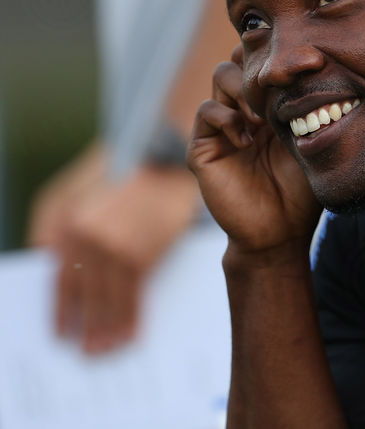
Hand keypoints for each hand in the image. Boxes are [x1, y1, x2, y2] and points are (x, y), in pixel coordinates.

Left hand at [29, 144, 197, 353]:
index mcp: (68, 227)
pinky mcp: (142, 253)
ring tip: (108, 349)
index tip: (61, 334)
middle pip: (84, 295)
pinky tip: (131, 332)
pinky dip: (132, 317)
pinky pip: (134, 294)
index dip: (61, 310)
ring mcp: (115, 248)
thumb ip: (56, 228)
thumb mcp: (75, 194)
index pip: (60, 279)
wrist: (164, 165)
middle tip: (89, 352)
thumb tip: (47, 266)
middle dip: (87, 327)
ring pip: (108, 299)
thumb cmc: (121, 178)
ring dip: (108, 329)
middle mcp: (88, 241)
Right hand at [187, 48, 321, 255]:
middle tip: (281, 92)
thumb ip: (306, 108)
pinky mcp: (203, 147)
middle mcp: (244, 108)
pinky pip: (207, 112)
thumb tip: (314, 68)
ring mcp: (222, 126)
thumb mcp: (311, 142)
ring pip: (223, 75)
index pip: (265, 60)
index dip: (278, 54)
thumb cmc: (302, 190)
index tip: (302, 65)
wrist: (280, 232)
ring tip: (264, 118)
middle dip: (261, 66)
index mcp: (270, 104)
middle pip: (241, 57)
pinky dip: (227, 118)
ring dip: (245, 88)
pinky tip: (247, 140)